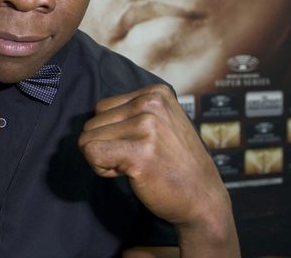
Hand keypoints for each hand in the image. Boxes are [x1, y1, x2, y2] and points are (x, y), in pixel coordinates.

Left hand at [78, 84, 231, 232]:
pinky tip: (126, 173)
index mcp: (155, 93)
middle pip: (92, 123)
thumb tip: (91, 119)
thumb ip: (132, 113)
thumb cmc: (174, 163)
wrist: (202, 197)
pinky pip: (91, 153)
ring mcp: (146, 126)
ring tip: (134, 165)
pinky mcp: (139, 151)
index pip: (102, 108)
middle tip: (135, 159)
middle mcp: (151, 103)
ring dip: (103, 159)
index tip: (136, 146)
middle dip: (106, 145)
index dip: (112, 132)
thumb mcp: (161, 122)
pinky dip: (101, 169)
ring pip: (87, 139)